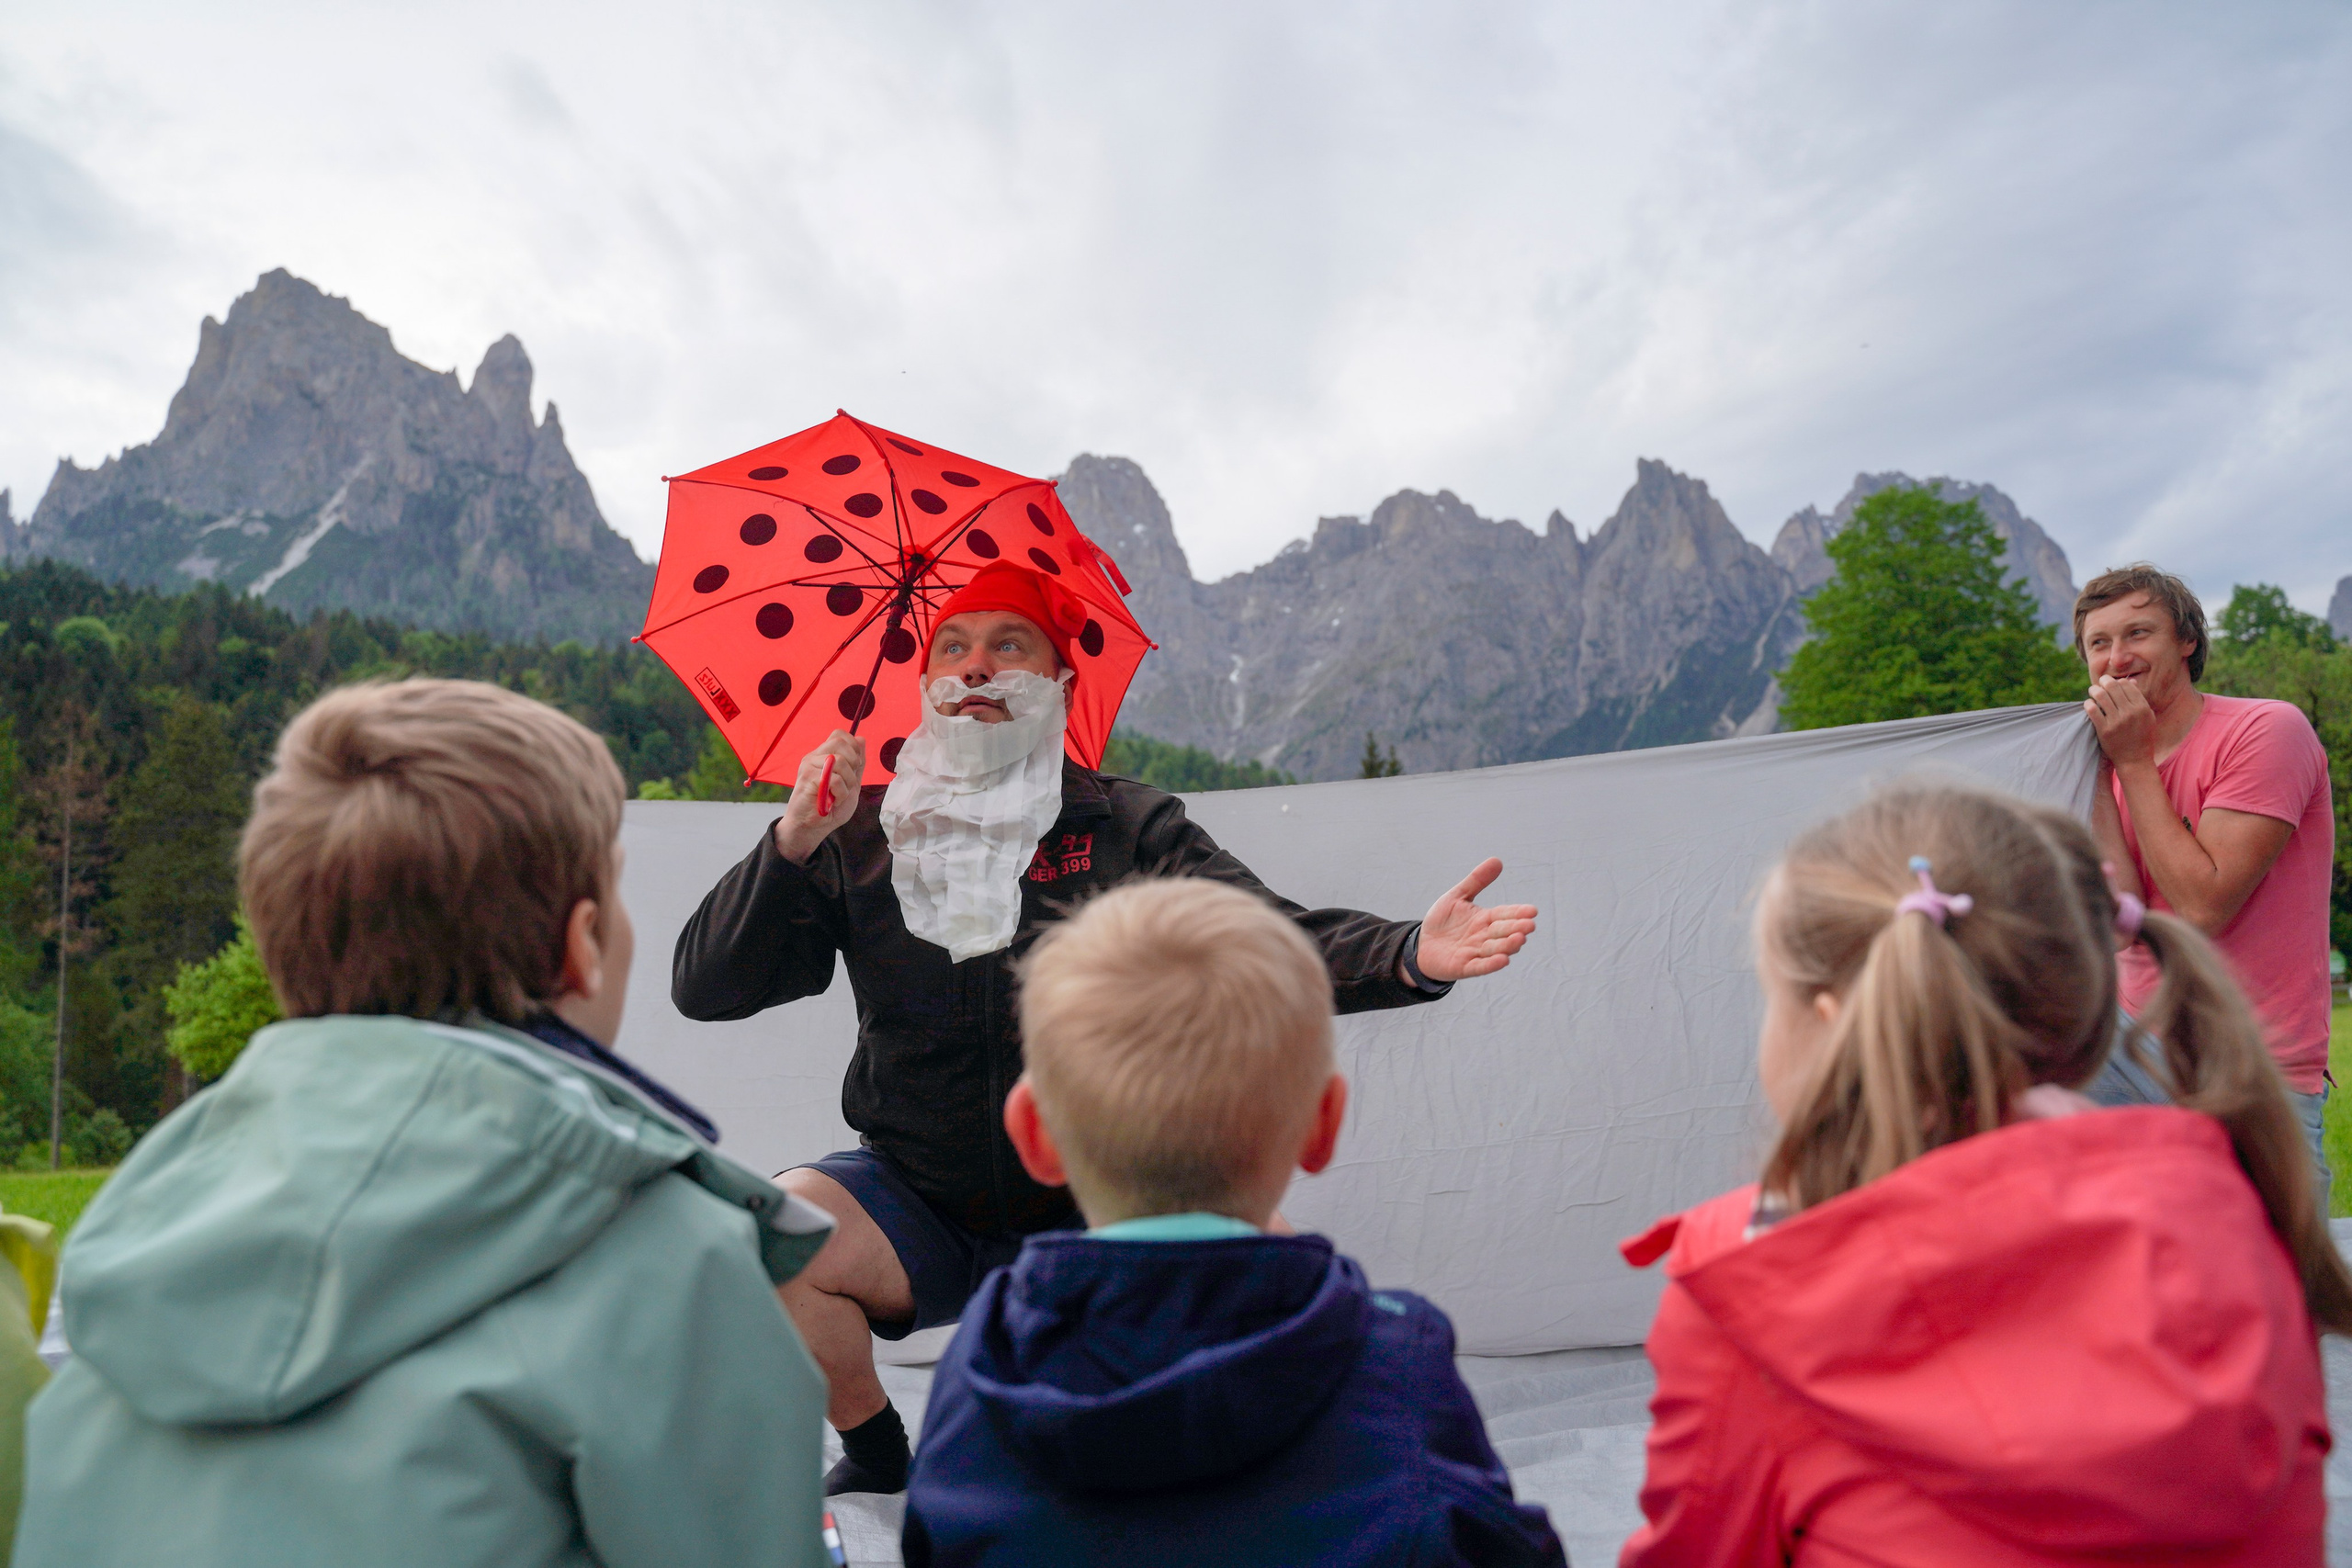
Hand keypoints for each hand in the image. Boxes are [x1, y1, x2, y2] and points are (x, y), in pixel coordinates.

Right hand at [772, 732, 865, 864]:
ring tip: (839, 795)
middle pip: (841, 743)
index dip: (854, 748)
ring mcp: (809, 766)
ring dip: (848, 782)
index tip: (854, 767)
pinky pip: (835, 779)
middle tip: (848, 782)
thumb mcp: (851, 783)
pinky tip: (834, 800)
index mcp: (823, 755)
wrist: (811, 828)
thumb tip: (861, 739)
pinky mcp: (808, 778)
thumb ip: (857, 763)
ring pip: (840, 761)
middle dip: (853, 764)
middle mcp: (814, 757)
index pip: (840, 735)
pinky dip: (841, 793)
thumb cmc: (829, 807)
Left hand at [1412, 858, 1537, 982]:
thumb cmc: (1443, 921)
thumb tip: (1497, 860)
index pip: (1504, 914)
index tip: (1532, 910)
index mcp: (1484, 919)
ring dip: (1508, 945)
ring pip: (1495, 949)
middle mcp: (1484, 936)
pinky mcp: (1464, 967)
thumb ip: (1476, 881)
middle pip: (1503, 932)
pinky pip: (1479, 966)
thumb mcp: (1457, 897)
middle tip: (1530, 925)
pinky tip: (1503, 960)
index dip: (1517, 913)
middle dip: (1517, 929)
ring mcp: (1475, 952)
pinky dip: (1491, 964)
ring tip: (1520, 939)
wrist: (1422, 946)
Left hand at [2083, 675, 2156, 770]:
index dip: (2118, 681)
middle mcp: (2130, 713)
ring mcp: (2117, 721)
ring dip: (2094, 690)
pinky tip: (2088, 704)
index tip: (2112, 683)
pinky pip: (2093, 710)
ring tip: (2092, 691)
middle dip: (2104, 681)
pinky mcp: (2104, 730)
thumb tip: (2130, 681)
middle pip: (2113, 687)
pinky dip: (2088, 704)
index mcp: (2142, 708)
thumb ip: (2139, 699)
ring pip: (2101, 696)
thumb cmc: (2141, 737)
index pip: (2127, 685)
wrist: (2135, 760)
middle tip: (2100, 682)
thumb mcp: (2147, 717)